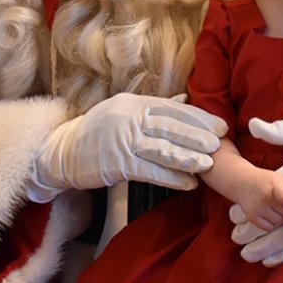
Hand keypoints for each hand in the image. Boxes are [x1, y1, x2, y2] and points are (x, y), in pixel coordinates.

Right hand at [26, 93, 227, 202]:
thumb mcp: (123, 111)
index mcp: (133, 103)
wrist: (62, 151)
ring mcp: (122, 140)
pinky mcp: (116, 163)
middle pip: (171, 126)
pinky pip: (149, 170)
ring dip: (188, 157)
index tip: (220, 126)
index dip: (198, 118)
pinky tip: (188, 183)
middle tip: (221, 144)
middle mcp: (128, 117)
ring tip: (208, 164)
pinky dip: (171, 176)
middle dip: (198, 136)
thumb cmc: (97, 132)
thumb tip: (184, 99)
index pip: (172, 108)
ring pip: (162, 148)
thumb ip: (154, 107)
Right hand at [234, 168, 282, 231]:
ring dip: (280, 216)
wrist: (242, 182)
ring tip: (274, 207)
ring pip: (279, 221)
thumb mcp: (279, 179)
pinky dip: (271, 223)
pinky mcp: (252, 218)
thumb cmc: (265, 180)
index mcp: (273, 185)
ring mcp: (257, 209)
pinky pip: (269, 227)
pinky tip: (268, 213)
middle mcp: (264, 198)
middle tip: (282, 202)